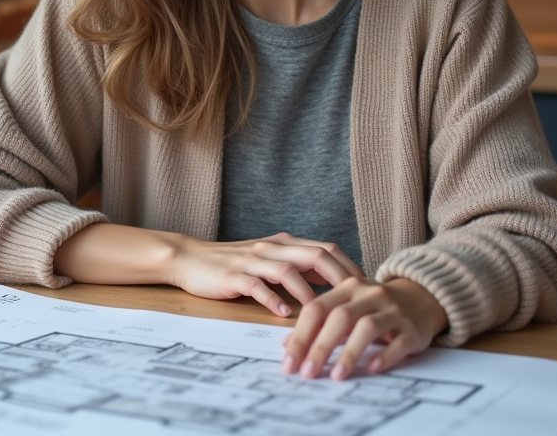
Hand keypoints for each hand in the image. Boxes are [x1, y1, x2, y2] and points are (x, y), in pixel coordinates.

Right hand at [168, 232, 364, 317]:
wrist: (191, 259)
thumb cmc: (232, 264)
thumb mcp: (269, 260)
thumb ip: (298, 267)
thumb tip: (332, 282)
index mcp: (284, 243)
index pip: (326, 248)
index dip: (349, 266)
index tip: (366, 288)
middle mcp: (271, 248)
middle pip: (314, 255)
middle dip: (339, 278)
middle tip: (356, 301)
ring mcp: (252, 261)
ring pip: (287, 270)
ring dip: (308, 292)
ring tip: (323, 312)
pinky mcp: (233, 275)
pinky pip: (256, 286)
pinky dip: (272, 299)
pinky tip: (284, 314)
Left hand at [281, 277, 446, 380]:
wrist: (420, 298)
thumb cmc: (374, 306)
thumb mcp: (346, 306)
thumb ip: (319, 322)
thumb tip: (287, 345)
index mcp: (347, 287)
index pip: (317, 309)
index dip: (300, 336)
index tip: (289, 363)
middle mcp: (369, 294)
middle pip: (339, 318)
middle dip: (320, 347)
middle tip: (306, 373)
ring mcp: (392, 309)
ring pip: (367, 328)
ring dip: (349, 353)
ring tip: (336, 376)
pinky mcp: (412, 328)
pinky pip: (398, 342)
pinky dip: (384, 356)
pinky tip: (371, 368)